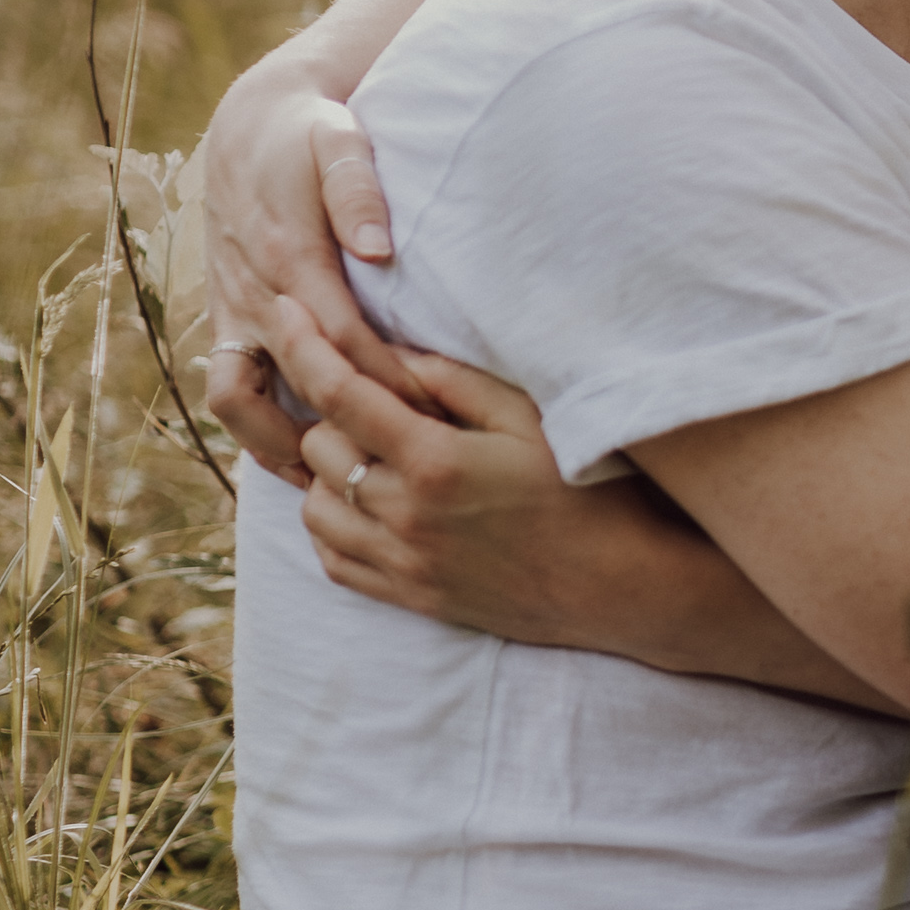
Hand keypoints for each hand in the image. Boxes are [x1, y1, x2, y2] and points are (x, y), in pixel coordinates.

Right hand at [201, 67, 425, 486]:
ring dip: (279, 448)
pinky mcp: (225, 325)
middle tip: (398, 472)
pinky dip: (260, 431)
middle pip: (293, 387)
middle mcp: (253, 297)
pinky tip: (308, 462)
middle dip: (340, 431)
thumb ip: (357, 188)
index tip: (435, 420)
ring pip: (237, 404)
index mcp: (289, 258)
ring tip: (338, 488)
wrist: (248, 128)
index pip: (344, 342)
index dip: (388, 386)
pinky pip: (232, 393)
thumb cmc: (308, 135)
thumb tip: (377, 248)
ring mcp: (232, 315)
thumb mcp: (336, 141)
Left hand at [280, 300, 665, 644]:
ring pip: (314, 508)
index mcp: (435, 461)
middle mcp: (408, 516)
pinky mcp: (413, 597)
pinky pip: (334, 561)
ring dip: (327, 472)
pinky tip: (366, 504)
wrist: (623, 584)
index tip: (286, 312)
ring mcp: (407, 564)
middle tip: (365, 396)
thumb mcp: (529, 416)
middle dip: (329, 412)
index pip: (338, 393)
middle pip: (317, 448)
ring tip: (367, 452)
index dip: (303, 344)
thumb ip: (452, 380)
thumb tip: (389, 354)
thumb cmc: (588, 488)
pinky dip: (335, 526)